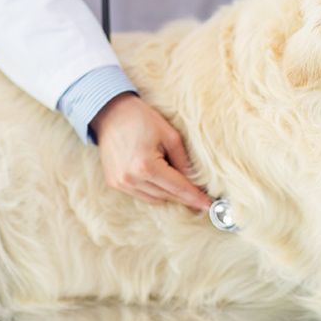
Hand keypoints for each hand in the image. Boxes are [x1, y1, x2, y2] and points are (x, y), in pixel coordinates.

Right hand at [91, 93, 211, 210]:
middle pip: (167, 196)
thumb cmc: (141, 119)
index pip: (178, 188)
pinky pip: (141, 194)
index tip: (209, 206)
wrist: (110, 113)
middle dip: (183, 194)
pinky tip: (155, 174)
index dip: (195, 197)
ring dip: (167, 191)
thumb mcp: (170, 135)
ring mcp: (120, 183)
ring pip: (155, 199)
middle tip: (199, 191)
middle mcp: (131, 179)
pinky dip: (153, 189)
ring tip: (171, 173)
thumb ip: (184, 162)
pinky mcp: (114, 183)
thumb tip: (195, 182)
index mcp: (146, 166)